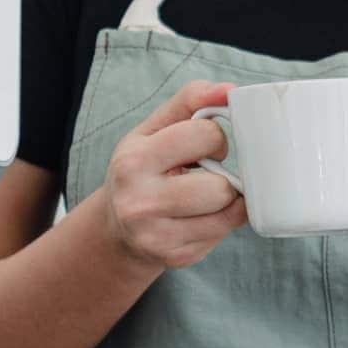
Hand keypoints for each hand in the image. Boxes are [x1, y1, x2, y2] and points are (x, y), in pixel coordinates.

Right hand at [100, 79, 247, 272]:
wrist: (118, 228)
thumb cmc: (145, 168)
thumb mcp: (155, 129)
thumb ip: (191, 100)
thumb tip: (229, 90)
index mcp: (133, 161)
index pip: (205, 135)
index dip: (215, 137)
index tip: (206, 145)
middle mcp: (139, 201)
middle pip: (219, 186)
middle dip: (224, 175)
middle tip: (207, 173)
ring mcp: (157, 236)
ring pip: (228, 212)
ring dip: (229, 200)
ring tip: (206, 194)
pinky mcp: (177, 257)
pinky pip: (225, 233)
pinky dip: (223, 221)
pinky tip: (201, 215)